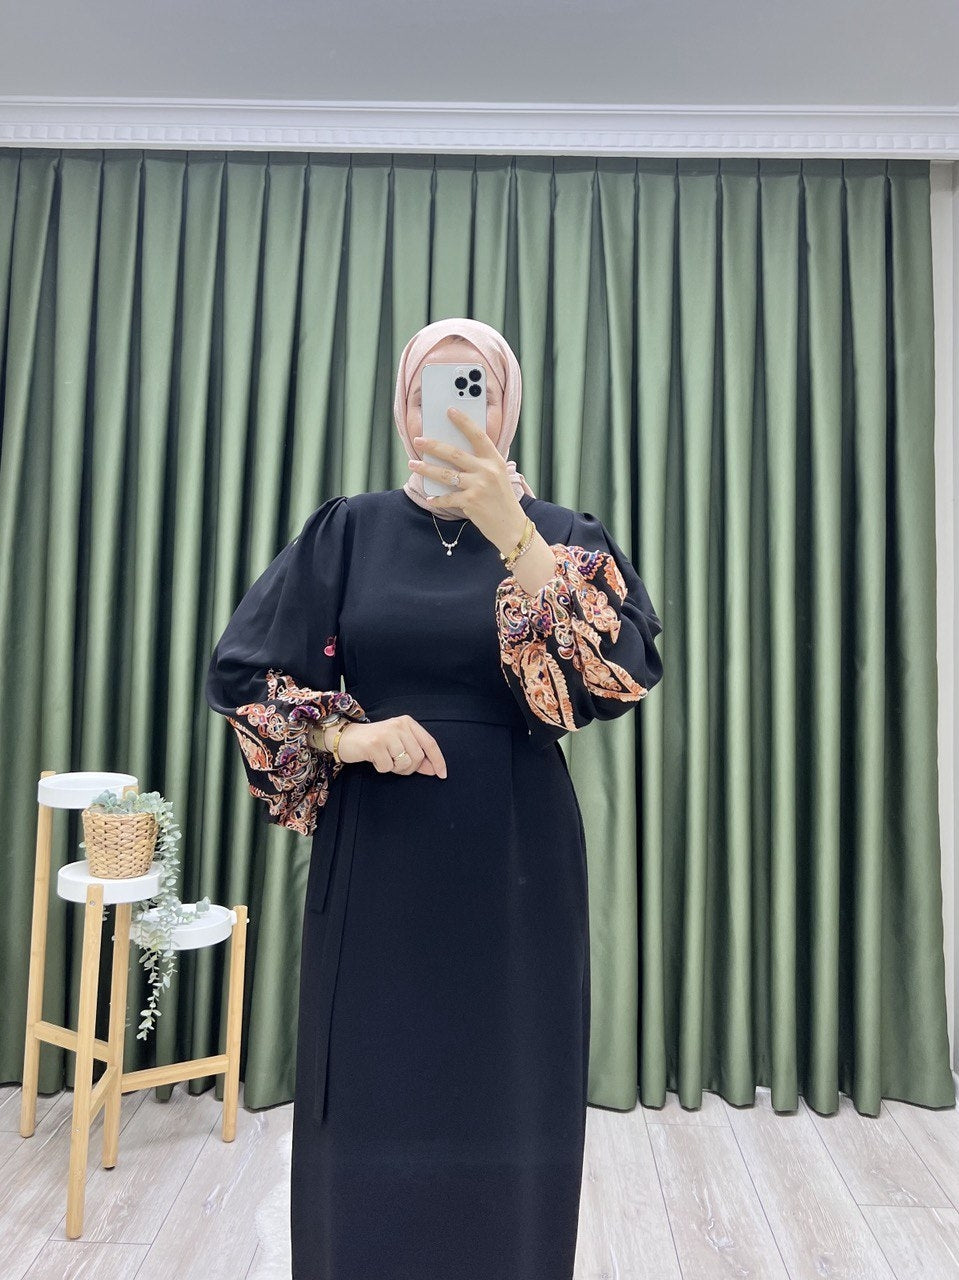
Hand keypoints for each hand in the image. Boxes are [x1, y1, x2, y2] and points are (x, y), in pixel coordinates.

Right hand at [328, 716, 446, 777]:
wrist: (346, 737)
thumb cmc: (376, 743)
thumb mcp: (398, 744)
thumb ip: (416, 755)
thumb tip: (433, 769)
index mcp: (408, 723)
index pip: (430, 743)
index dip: (438, 760)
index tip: (442, 774)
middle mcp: (399, 725)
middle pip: (418, 756)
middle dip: (409, 768)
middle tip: (395, 764)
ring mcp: (387, 734)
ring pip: (404, 763)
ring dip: (395, 768)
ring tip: (384, 759)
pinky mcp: (375, 744)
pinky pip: (387, 767)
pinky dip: (381, 768)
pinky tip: (374, 759)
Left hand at [408, 407, 527, 553]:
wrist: (511, 526)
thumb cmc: (502, 500)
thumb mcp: (498, 476)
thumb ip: (481, 464)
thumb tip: (453, 453)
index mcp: (495, 460)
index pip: (478, 435)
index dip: (463, 422)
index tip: (450, 411)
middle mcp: (487, 471)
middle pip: (454, 453)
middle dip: (433, 446)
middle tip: (418, 440)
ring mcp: (478, 486)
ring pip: (445, 474)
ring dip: (426, 469)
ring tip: (413, 464)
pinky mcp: (471, 502)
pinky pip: (448, 497)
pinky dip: (437, 499)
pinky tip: (430, 498)